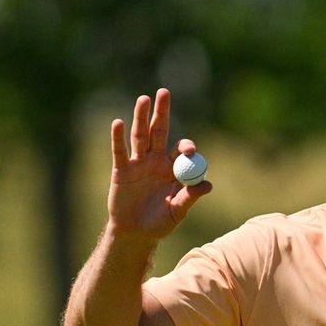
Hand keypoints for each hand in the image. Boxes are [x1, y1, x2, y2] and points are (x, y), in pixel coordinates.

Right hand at [107, 88, 211, 239]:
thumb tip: (208, 185)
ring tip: (144, 98)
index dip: (185, 147)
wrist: (135, 233)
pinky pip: (119, 151)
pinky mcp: (121, 170)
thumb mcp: (177, 212)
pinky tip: (117, 123)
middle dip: (162, 112)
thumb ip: (190, 198)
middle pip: (160, 131)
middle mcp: (157, 161)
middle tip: (164, 92)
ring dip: (141, 117)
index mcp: (174, 169)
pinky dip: (117, 138)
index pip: (181, 150)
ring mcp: (138, 163)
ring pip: (140, 136)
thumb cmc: (160, 223)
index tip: (188, 150)